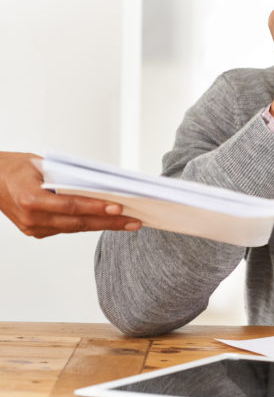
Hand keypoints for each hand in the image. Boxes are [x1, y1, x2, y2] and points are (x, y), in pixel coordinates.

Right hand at [0, 152, 141, 237]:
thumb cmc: (16, 168)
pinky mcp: (36, 232)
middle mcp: (32, 217)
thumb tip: (100, 184)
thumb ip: (67, 176)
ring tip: (128, 223)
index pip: (70, 205)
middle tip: (135, 221)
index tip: (118, 208)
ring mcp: (33, 228)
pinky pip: (66, 228)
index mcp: (30, 198)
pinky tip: (106, 221)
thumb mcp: (41, 165)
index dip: (96, 207)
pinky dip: (87, 223)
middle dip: (109, 222)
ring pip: (75, 228)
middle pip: (78, 222)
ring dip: (103, 225)